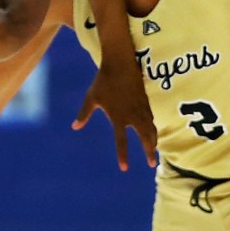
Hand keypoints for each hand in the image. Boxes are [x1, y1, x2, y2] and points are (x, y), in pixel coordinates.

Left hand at [72, 55, 157, 170]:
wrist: (120, 62)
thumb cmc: (103, 80)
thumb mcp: (91, 98)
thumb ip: (84, 114)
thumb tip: (75, 127)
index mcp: (118, 116)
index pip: (121, 141)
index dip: (123, 155)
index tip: (124, 168)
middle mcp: (132, 115)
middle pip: (144, 137)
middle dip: (149, 152)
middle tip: (152, 164)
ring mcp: (141, 108)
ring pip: (151, 128)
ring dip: (153, 141)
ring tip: (154, 151)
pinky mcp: (146, 101)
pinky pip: (151, 119)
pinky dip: (153, 128)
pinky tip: (153, 132)